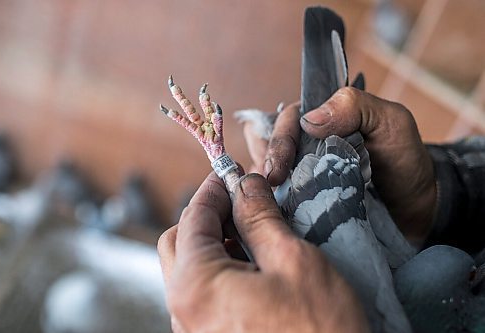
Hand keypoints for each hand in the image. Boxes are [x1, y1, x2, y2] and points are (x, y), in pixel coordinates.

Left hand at [158, 172, 368, 332]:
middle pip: (179, 242)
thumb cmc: (319, 330)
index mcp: (196, 285)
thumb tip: (246, 185)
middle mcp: (183, 310)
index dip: (213, 189)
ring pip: (188, 268)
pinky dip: (217, 268)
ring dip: (212, 240)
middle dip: (206, 214)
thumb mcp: (292, 261)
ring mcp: (193, 329)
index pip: (192, 218)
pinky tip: (249, 262)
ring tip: (250, 228)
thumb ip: (260, 217)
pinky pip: (200, 292)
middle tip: (241, 200)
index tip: (231, 172)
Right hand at [247, 87, 435, 241]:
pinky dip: (271, 203)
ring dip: (263, 184)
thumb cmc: (404, 162)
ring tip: (271, 198)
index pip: (285, 121)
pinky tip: (275, 212)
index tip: (280, 168)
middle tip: (274, 183)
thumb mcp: (390, 122)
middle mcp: (307, 146)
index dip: (278, 141)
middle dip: (267, 162)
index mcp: (323, 121)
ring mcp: (303, 175)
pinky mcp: (304, 203)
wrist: (419, 210)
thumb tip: (308, 119)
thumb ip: (354, 106)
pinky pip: (277, 200)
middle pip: (267, 145)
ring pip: (265, 172)